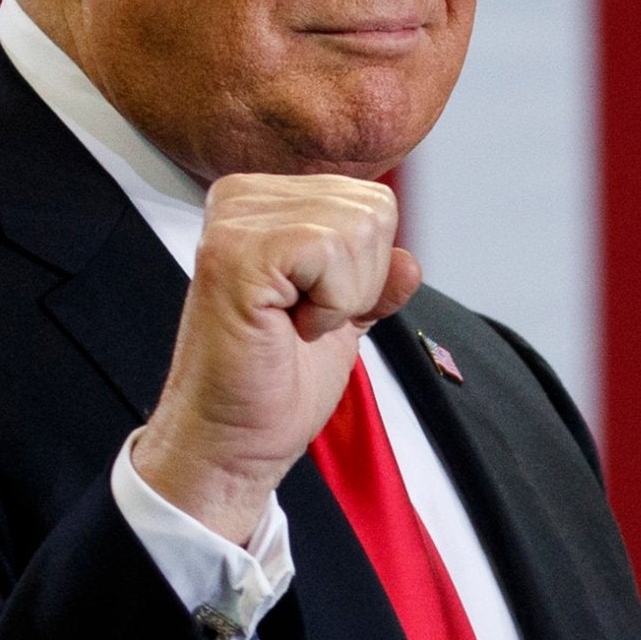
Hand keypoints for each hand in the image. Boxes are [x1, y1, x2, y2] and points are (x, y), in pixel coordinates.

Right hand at [133, 174, 419, 544]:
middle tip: (304, 321)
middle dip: (361, 282)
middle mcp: (244, 198)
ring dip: (344, 297)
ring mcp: (236, 221)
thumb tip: (409, 261)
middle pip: (373, 209)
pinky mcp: (237, 252)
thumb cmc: (271, 386)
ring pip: (358, 228)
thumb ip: (376, 282)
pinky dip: (331, 304)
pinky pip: (331, 251)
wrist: (231, 441)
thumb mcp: (344, 321)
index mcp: (267, 202)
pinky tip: (289, 325)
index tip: (314, 309)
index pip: (372, 201)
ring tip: (293, 324)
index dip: (367, 271)